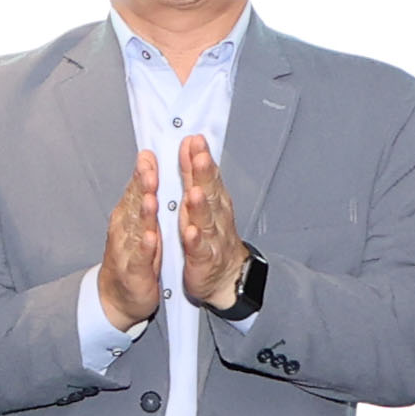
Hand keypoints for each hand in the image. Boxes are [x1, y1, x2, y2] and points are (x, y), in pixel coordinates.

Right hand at [94, 150, 164, 331]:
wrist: (117, 297)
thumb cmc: (132, 256)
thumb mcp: (138, 222)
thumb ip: (142, 194)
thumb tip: (147, 164)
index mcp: (128, 216)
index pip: (135, 190)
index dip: (142, 172)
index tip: (150, 155)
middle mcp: (125, 230)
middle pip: (134, 204)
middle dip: (142, 186)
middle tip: (150, 169)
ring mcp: (128, 251)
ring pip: (137, 229)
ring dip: (143, 214)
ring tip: (150, 198)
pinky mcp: (135, 272)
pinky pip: (141, 259)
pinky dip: (146, 248)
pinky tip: (152, 238)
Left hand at [174, 133, 247, 312]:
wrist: (225, 275)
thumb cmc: (211, 236)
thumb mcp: (201, 201)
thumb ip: (193, 174)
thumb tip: (190, 145)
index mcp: (212, 201)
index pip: (206, 175)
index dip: (201, 157)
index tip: (194, 140)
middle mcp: (215, 216)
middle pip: (210, 192)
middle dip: (203, 175)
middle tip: (199, 156)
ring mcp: (211, 238)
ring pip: (206, 220)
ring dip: (200, 206)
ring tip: (194, 192)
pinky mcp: (204, 260)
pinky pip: (200, 250)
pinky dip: (195, 241)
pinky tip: (189, 232)